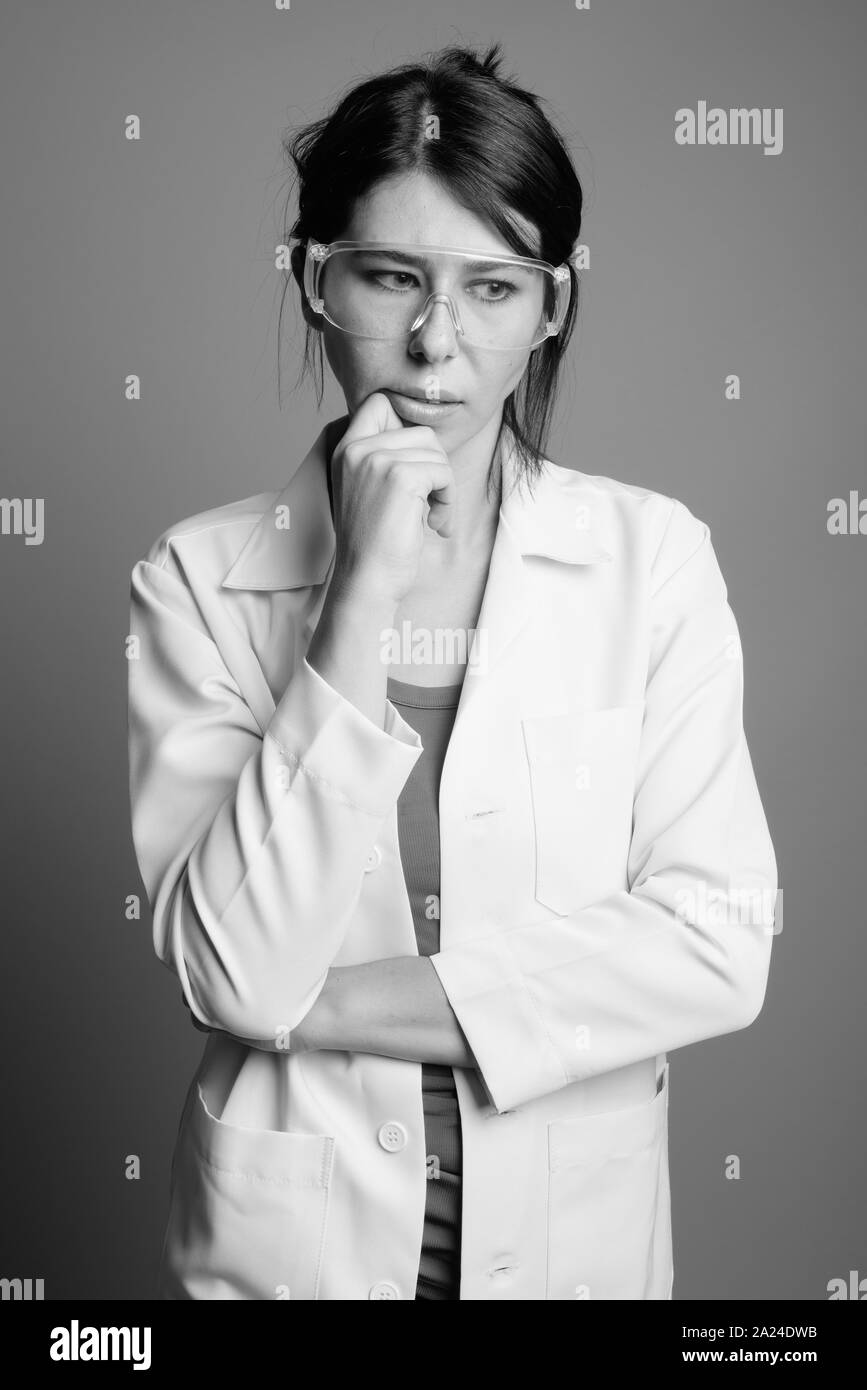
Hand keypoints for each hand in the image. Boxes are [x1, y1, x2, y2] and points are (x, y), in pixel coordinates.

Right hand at [327, 391, 456, 607]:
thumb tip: (426, 438)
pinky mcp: (401, 476)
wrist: (367, 581)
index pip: (379, 404)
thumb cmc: (374, 545)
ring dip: (445, 487)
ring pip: (436, 451)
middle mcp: (356, 449)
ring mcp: (377, 460)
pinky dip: (449, 500)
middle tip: (430, 504)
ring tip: (433, 517)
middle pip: (421, 432)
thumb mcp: (369, 490)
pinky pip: (443, 472)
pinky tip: (436, 525)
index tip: (416, 467)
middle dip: (436, 467)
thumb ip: (385, 458)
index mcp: (345, 450)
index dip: (407, 427)